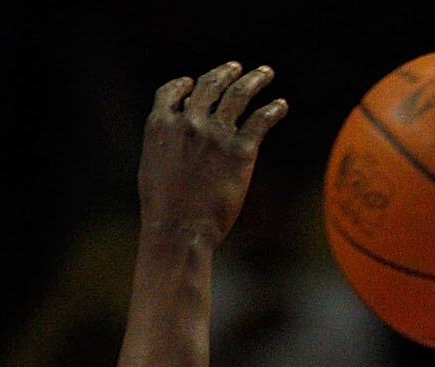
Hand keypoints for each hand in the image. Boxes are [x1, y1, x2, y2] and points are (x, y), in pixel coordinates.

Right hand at [140, 63, 286, 249]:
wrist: (179, 230)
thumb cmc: (163, 212)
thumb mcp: (153, 170)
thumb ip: (166, 148)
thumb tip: (176, 146)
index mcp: (161, 123)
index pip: (172, 92)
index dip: (182, 85)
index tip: (191, 82)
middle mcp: (189, 121)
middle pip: (209, 86)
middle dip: (225, 73)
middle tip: (237, 68)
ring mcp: (215, 133)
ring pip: (238, 95)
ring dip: (253, 80)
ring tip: (265, 73)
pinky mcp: (240, 151)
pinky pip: (260, 121)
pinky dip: (273, 110)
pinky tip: (282, 106)